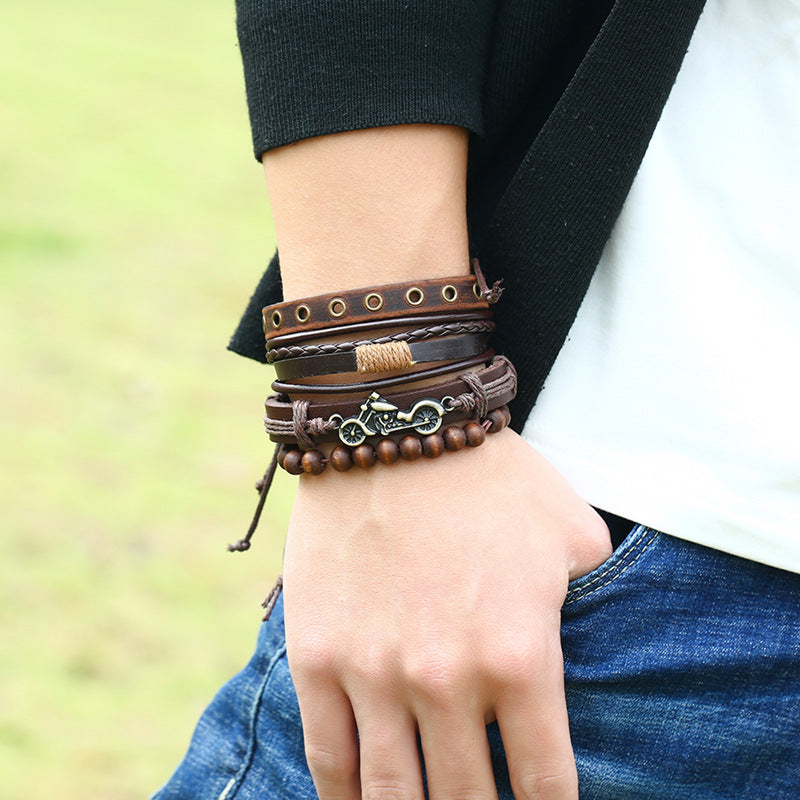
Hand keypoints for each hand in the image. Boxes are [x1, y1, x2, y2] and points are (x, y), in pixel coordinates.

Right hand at [282, 427, 611, 799]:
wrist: (393, 423)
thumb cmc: (488, 474)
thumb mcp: (571, 528)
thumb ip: (596, 594)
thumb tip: (598, 632)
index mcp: (521, 656)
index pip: (544, 785)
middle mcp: (448, 678)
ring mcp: (374, 672)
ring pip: (393, 795)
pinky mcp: (318, 657)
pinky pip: (329, 758)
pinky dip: (345, 798)